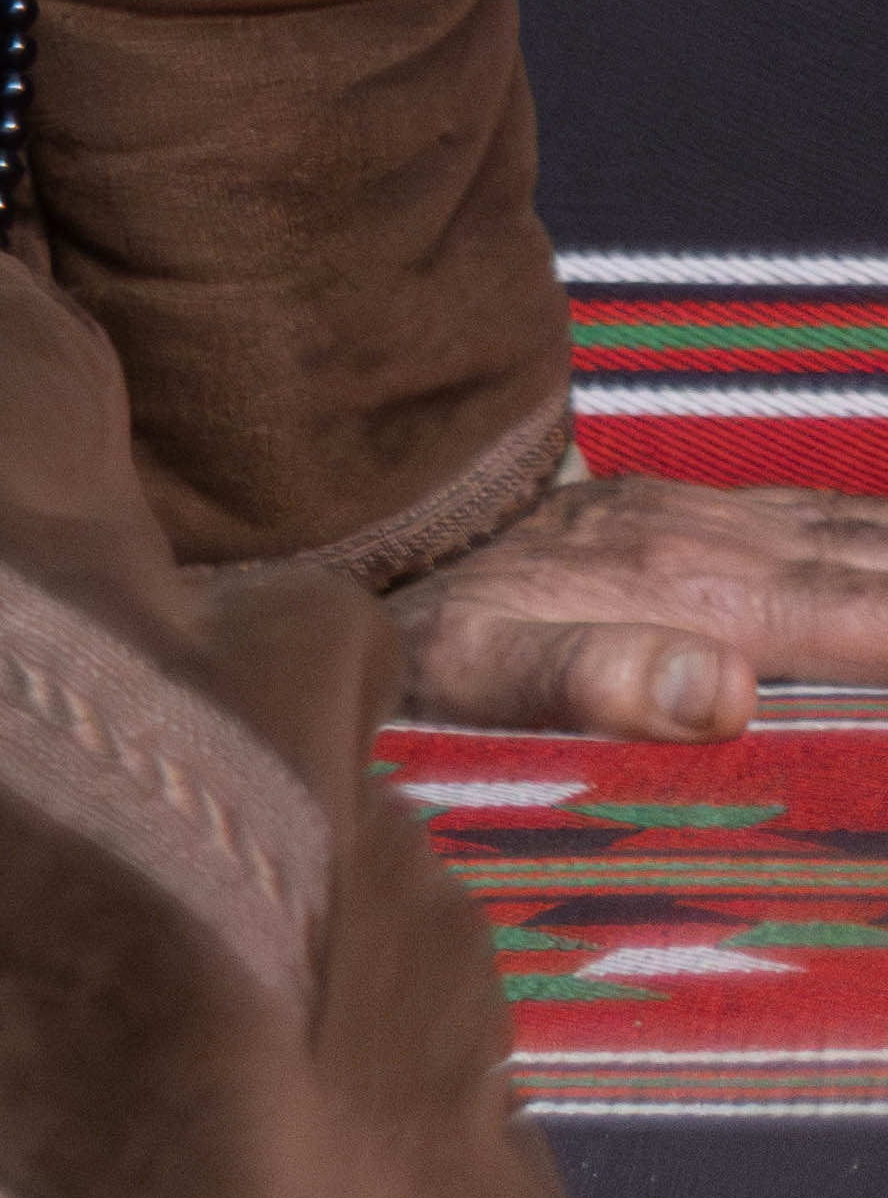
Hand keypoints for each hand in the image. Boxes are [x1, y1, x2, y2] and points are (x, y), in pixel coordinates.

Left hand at [395, 461, 887, 739]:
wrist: (363, 551)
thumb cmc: (424, 642)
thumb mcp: (481, 674)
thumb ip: (592, 680)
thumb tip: (726, 692)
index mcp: (691, 589)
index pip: (866, 618)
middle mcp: (707, 537)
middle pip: (873, 566)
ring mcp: (691, 513)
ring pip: (852, 528)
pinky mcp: (668, 505)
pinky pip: (806, 508)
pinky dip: (874, 527)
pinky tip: (885, 540)